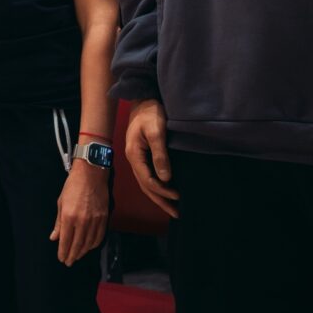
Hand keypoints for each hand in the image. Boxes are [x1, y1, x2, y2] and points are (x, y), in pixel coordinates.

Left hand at [52, 160, 109, 264]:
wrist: (91, 174)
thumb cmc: (73, 186)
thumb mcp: (61, 203)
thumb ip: (58, 223)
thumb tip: (54, 237)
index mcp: (69, 217)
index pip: (66, 241)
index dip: (63, 252)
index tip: (61, 258)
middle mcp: (82, 221)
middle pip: (77, 244)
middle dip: (72, 255)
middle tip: (68, 262)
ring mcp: (94, 220)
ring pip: (88, 243)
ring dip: (82, 252)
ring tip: (77, 256)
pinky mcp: (103, 218)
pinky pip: (99, 236)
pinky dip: (93, 244)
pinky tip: (89, 247)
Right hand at [124, 99, 178, 218]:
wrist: (143, 99)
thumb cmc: (150, 113)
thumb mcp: (156, 131)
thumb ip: (160, 154)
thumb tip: (166, 178)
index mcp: (134, 155)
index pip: (148, 180)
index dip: (163, 191)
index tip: (179, 196)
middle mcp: (133, 159)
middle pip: (146, 186)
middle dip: (160, 201)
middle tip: (176, 214)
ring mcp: (137, 158)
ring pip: (146, 183)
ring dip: (159, 196)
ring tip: (173, 208)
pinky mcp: (142, 155)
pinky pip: (149, 176)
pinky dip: (158, 187)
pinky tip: (167, 190)